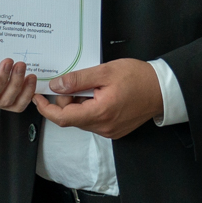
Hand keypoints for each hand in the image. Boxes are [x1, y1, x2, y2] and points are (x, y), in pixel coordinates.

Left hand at [34, 59, 162, 139]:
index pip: (63, 118)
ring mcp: (109, 131)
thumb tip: (56, 85)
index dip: (46, 108)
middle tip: (74, 82)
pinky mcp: (115, 130)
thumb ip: (78, 79)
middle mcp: (103, 127)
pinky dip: (88, 107)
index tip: (38, 97)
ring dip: (78, 103)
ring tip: (91, 86)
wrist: (163, 89)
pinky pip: (93, 120)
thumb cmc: (138, 77)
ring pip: (81, 119)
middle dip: (65, 100)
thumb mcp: (105, 71)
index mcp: (100, 113)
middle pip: (71, 117)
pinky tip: (98, 94)